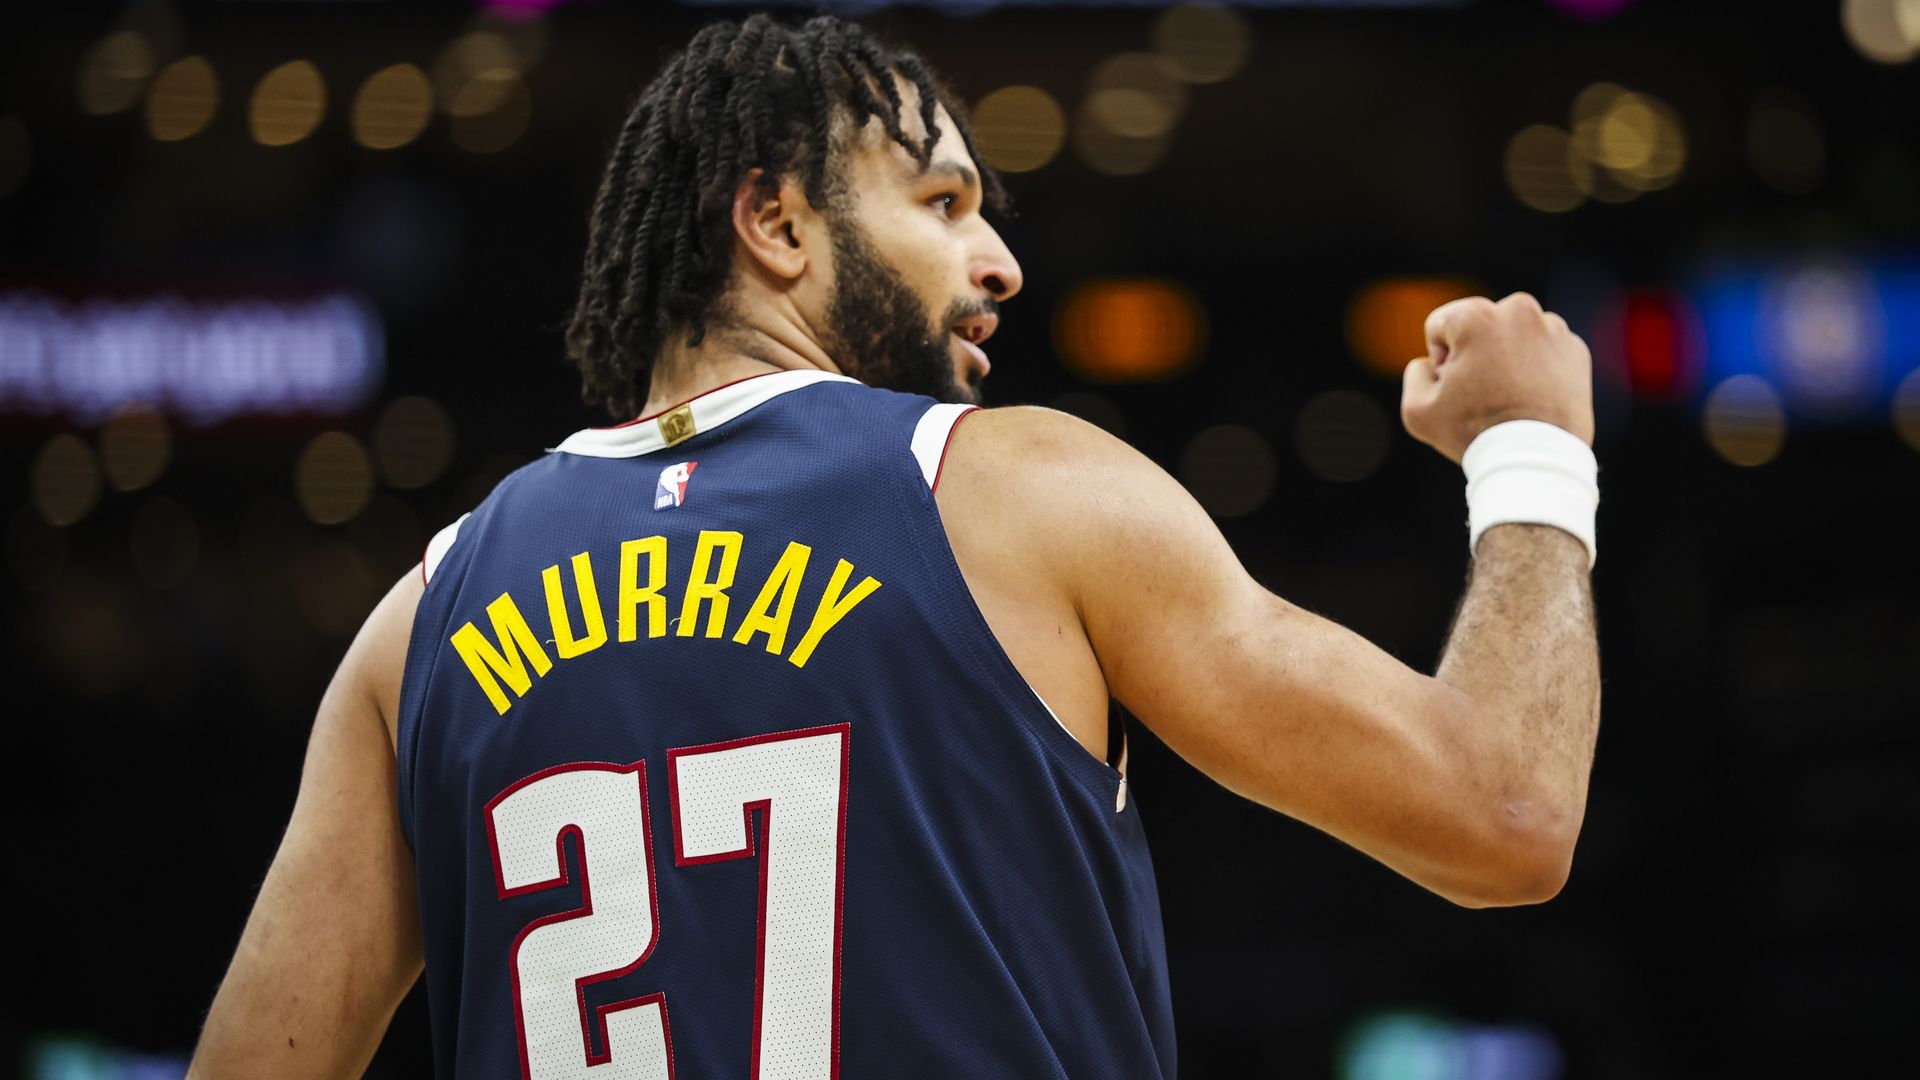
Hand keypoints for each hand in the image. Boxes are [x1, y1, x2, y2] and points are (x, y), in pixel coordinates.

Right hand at [1400, 292, 1594, 463]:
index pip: (1442, 324)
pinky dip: (1536, 367)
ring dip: (1507, 357)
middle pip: (1481, 325)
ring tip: (1509, 397)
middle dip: (1476, 352)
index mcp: (1477, 316)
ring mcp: (1553, 329)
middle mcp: (1519, 310)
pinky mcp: (1576, 350)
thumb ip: (1415, 372)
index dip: (1440, 358)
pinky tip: (1531, 398)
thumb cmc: (1474, 433)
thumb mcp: (1417, 409)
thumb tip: (1433, 363)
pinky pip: (1544, 350)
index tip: (1455, 386)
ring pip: (1514, 335)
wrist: (1536, 460)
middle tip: (1482, 392)